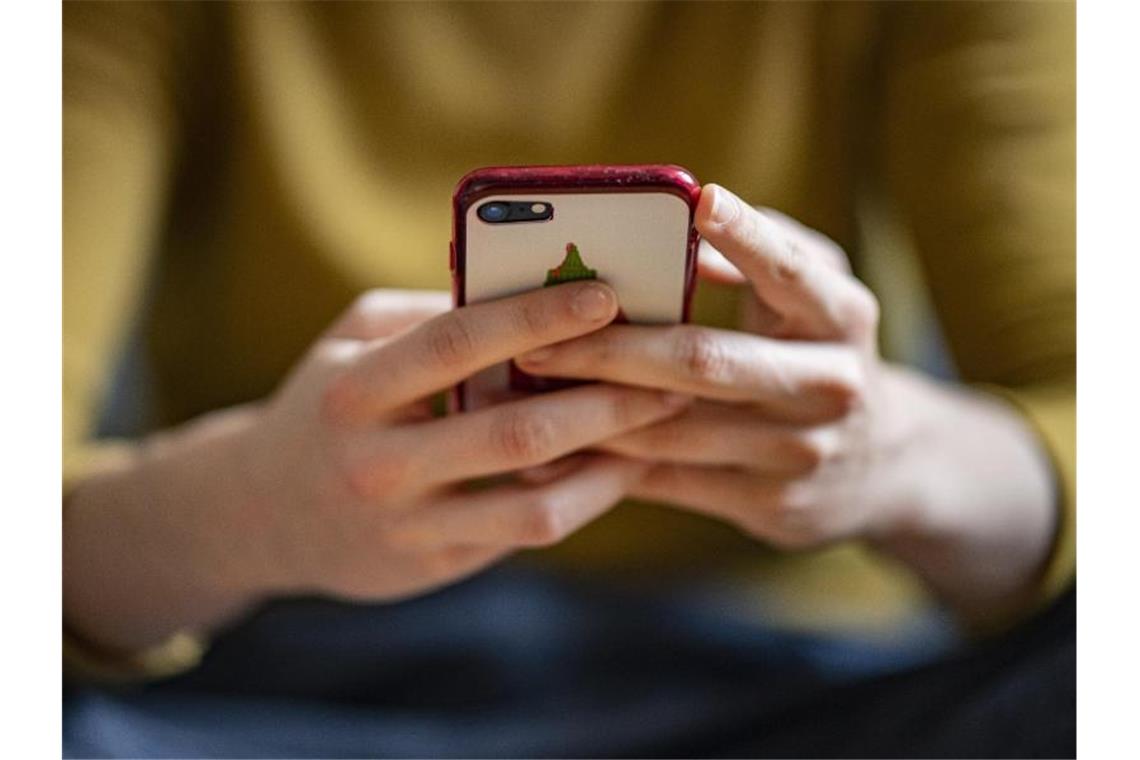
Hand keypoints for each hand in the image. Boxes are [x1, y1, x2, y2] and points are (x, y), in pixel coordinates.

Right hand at [234, 284, 690, 600]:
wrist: (260, 514)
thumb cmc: (325, 405)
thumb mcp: (352, 342)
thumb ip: (429, 315)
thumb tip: (529, 286)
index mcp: (357, 389)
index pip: (457, 344)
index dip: (537, 317)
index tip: (607, 294)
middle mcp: (379, 461)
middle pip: (514, 429)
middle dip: (605, 398)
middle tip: (670, 371)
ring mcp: (408, 523)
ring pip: (533, 499)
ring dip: (611, 460)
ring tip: (662, 422)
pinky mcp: (434, 564)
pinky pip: (525, 531)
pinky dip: (583, 496)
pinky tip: (620, 465)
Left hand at [516, 185, 1056, 616]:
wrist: (884, 467)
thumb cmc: (819, 353)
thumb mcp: (815, 299)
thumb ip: (760, 256)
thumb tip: (681, 226)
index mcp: (843, 318)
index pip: (790, 271)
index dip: (746, 235)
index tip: (698, 198)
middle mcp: (830, 385)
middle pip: (705, 362)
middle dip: (610, 350)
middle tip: (535, 341)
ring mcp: (801, 453)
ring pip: (675, 430)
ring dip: (593, 410)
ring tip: (527, 390)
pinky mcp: (773, 506)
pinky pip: (671, 482)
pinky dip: (610, 462)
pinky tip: (558, 445)